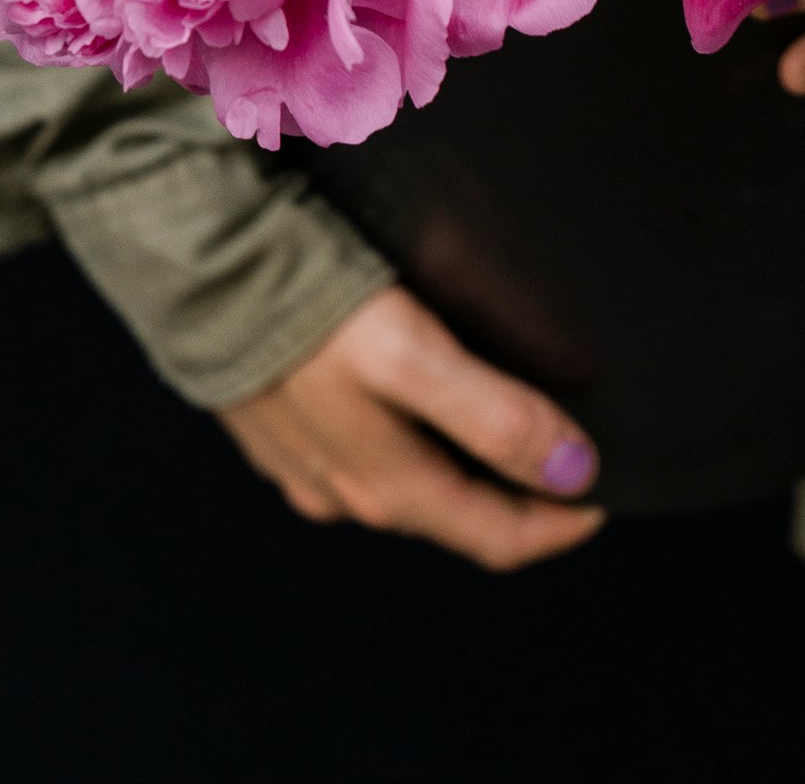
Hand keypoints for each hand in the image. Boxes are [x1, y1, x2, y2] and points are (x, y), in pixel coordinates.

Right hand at [216, 282, 605, 569]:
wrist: (195, 266)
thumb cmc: (305, 309)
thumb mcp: (410, 359)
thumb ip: (491, 416)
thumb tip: (573, 472)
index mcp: (388, 488)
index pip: (499, 537)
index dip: (562, 520)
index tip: (609, 485)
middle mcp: (348, 493)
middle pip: (459, 511)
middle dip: (520, 490)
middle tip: (570, 444)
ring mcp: (309, 462)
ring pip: (413, 480)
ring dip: (466, 460)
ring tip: (508, 410)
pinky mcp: (281, 423)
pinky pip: (367, 445)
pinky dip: (413, 432)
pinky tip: (421, 388)